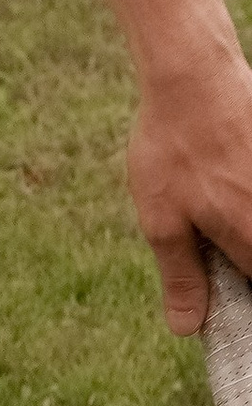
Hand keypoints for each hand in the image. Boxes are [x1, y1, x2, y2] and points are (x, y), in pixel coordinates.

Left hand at [129, 36, 251, 330]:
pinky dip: (243, 196)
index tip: (228, 292)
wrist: (193, 76)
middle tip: (215, 241)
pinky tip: (229, 181)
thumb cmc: (173, 148)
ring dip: (240, 232)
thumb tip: (186, 329)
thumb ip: (180, 276)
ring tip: (217, 198)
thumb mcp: (162, 220)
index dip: (242, 300)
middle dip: (240, 260)